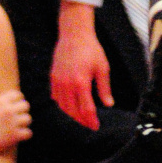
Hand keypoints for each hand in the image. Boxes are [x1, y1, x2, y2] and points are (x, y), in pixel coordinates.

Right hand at [0, 79, 31, 155]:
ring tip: (16, 125)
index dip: (15, 100)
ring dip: (23, 122)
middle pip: (25, 106)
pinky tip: (16, 135)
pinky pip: (28, 133)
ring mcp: (12, 124)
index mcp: (0, 101)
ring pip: (28, 119)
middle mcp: (8, 111)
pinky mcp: (13, 136)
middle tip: (14, 115)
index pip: (18, 95)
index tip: (11, 105)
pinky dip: (24, 134)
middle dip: (20, 110)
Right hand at [51, 1, 110, 129]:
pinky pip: (56, 98)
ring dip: (71, 115)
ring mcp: (58, 83)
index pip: (86, 109)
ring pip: (63, 106)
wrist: (74, 36)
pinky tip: (69, 107)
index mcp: (81, 83)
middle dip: (81, 120)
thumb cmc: (91, 50)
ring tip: (80, 118)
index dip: (91, 120)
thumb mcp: (103, 68)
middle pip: (73, 111)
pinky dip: (63, 105)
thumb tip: (108, 104)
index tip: (96, 126)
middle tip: (89, 125)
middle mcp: (67, 85)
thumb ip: (104, 88)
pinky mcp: (53, 79)